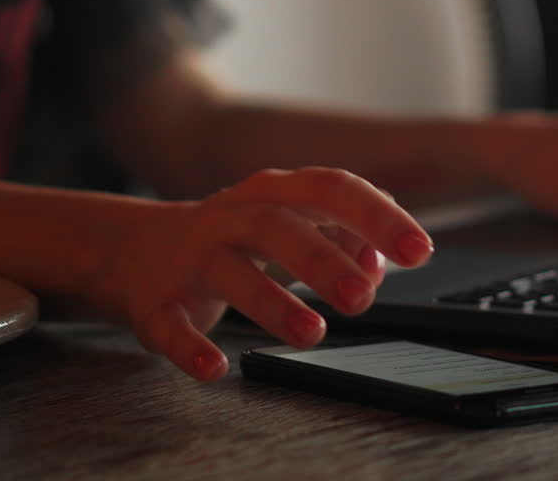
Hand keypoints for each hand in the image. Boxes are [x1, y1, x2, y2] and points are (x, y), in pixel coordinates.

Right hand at [87, 167, 432, 380]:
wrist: (138, 249)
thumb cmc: (241, 237)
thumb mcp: (295, 224)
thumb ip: (346, 235)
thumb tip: (379, 264)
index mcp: (275, 193)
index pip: (332, 189)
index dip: (378, 217)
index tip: (420, 251)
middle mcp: (232, 217)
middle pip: (277, 226)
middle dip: (324, 260)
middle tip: (363, 298)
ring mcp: (192, 258)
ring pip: (230, 272)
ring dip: (273, 304)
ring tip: (313, 334)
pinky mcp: (156, 301)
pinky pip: (169, 324)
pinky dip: (191, 347)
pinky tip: (216, 368)